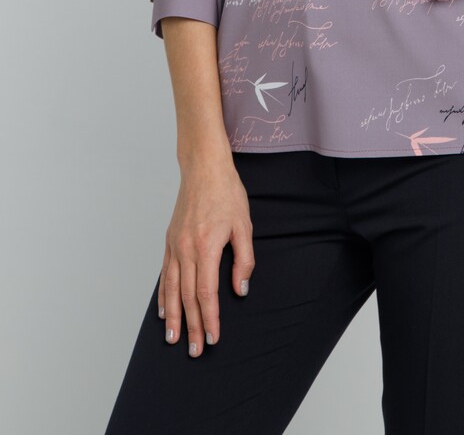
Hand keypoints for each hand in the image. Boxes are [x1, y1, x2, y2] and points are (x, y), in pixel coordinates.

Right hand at [159, 158, 254, 356]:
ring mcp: (174, 245)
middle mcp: (186, 249)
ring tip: (174, 339)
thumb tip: (240, 289)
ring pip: (172, 289)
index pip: (206, 292)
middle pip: (188, 296)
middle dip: (191, 325)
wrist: (204, 169)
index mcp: (206, 246)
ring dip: (173, 317)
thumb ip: (244, 260)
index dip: (209, 317)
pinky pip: (165, 274)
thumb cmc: (227, 193)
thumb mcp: (244, 225)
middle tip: (194, 350)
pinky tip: (164, 311)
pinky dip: (163, 295)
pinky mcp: (169, 241)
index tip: (212, 337)